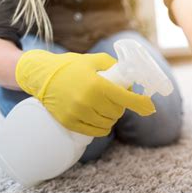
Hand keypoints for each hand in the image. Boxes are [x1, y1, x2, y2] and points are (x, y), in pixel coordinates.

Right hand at [16, 50, 155, 135]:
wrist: (42, 75)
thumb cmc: (71, 66)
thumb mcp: (95, 60)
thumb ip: (114, 66)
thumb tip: (131, 79)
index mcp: (97, 84)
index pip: (126, 99)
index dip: (141, 104)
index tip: (149, 107)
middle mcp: (88, 100)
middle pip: (118, 112)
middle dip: (121, 107)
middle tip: (116, 100)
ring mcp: (78, 113)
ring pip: (108, 123)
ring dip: (112, 117)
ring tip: (106, 108)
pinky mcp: (70, 122)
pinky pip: (95, 131)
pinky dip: (102, 127)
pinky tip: (101, 120)